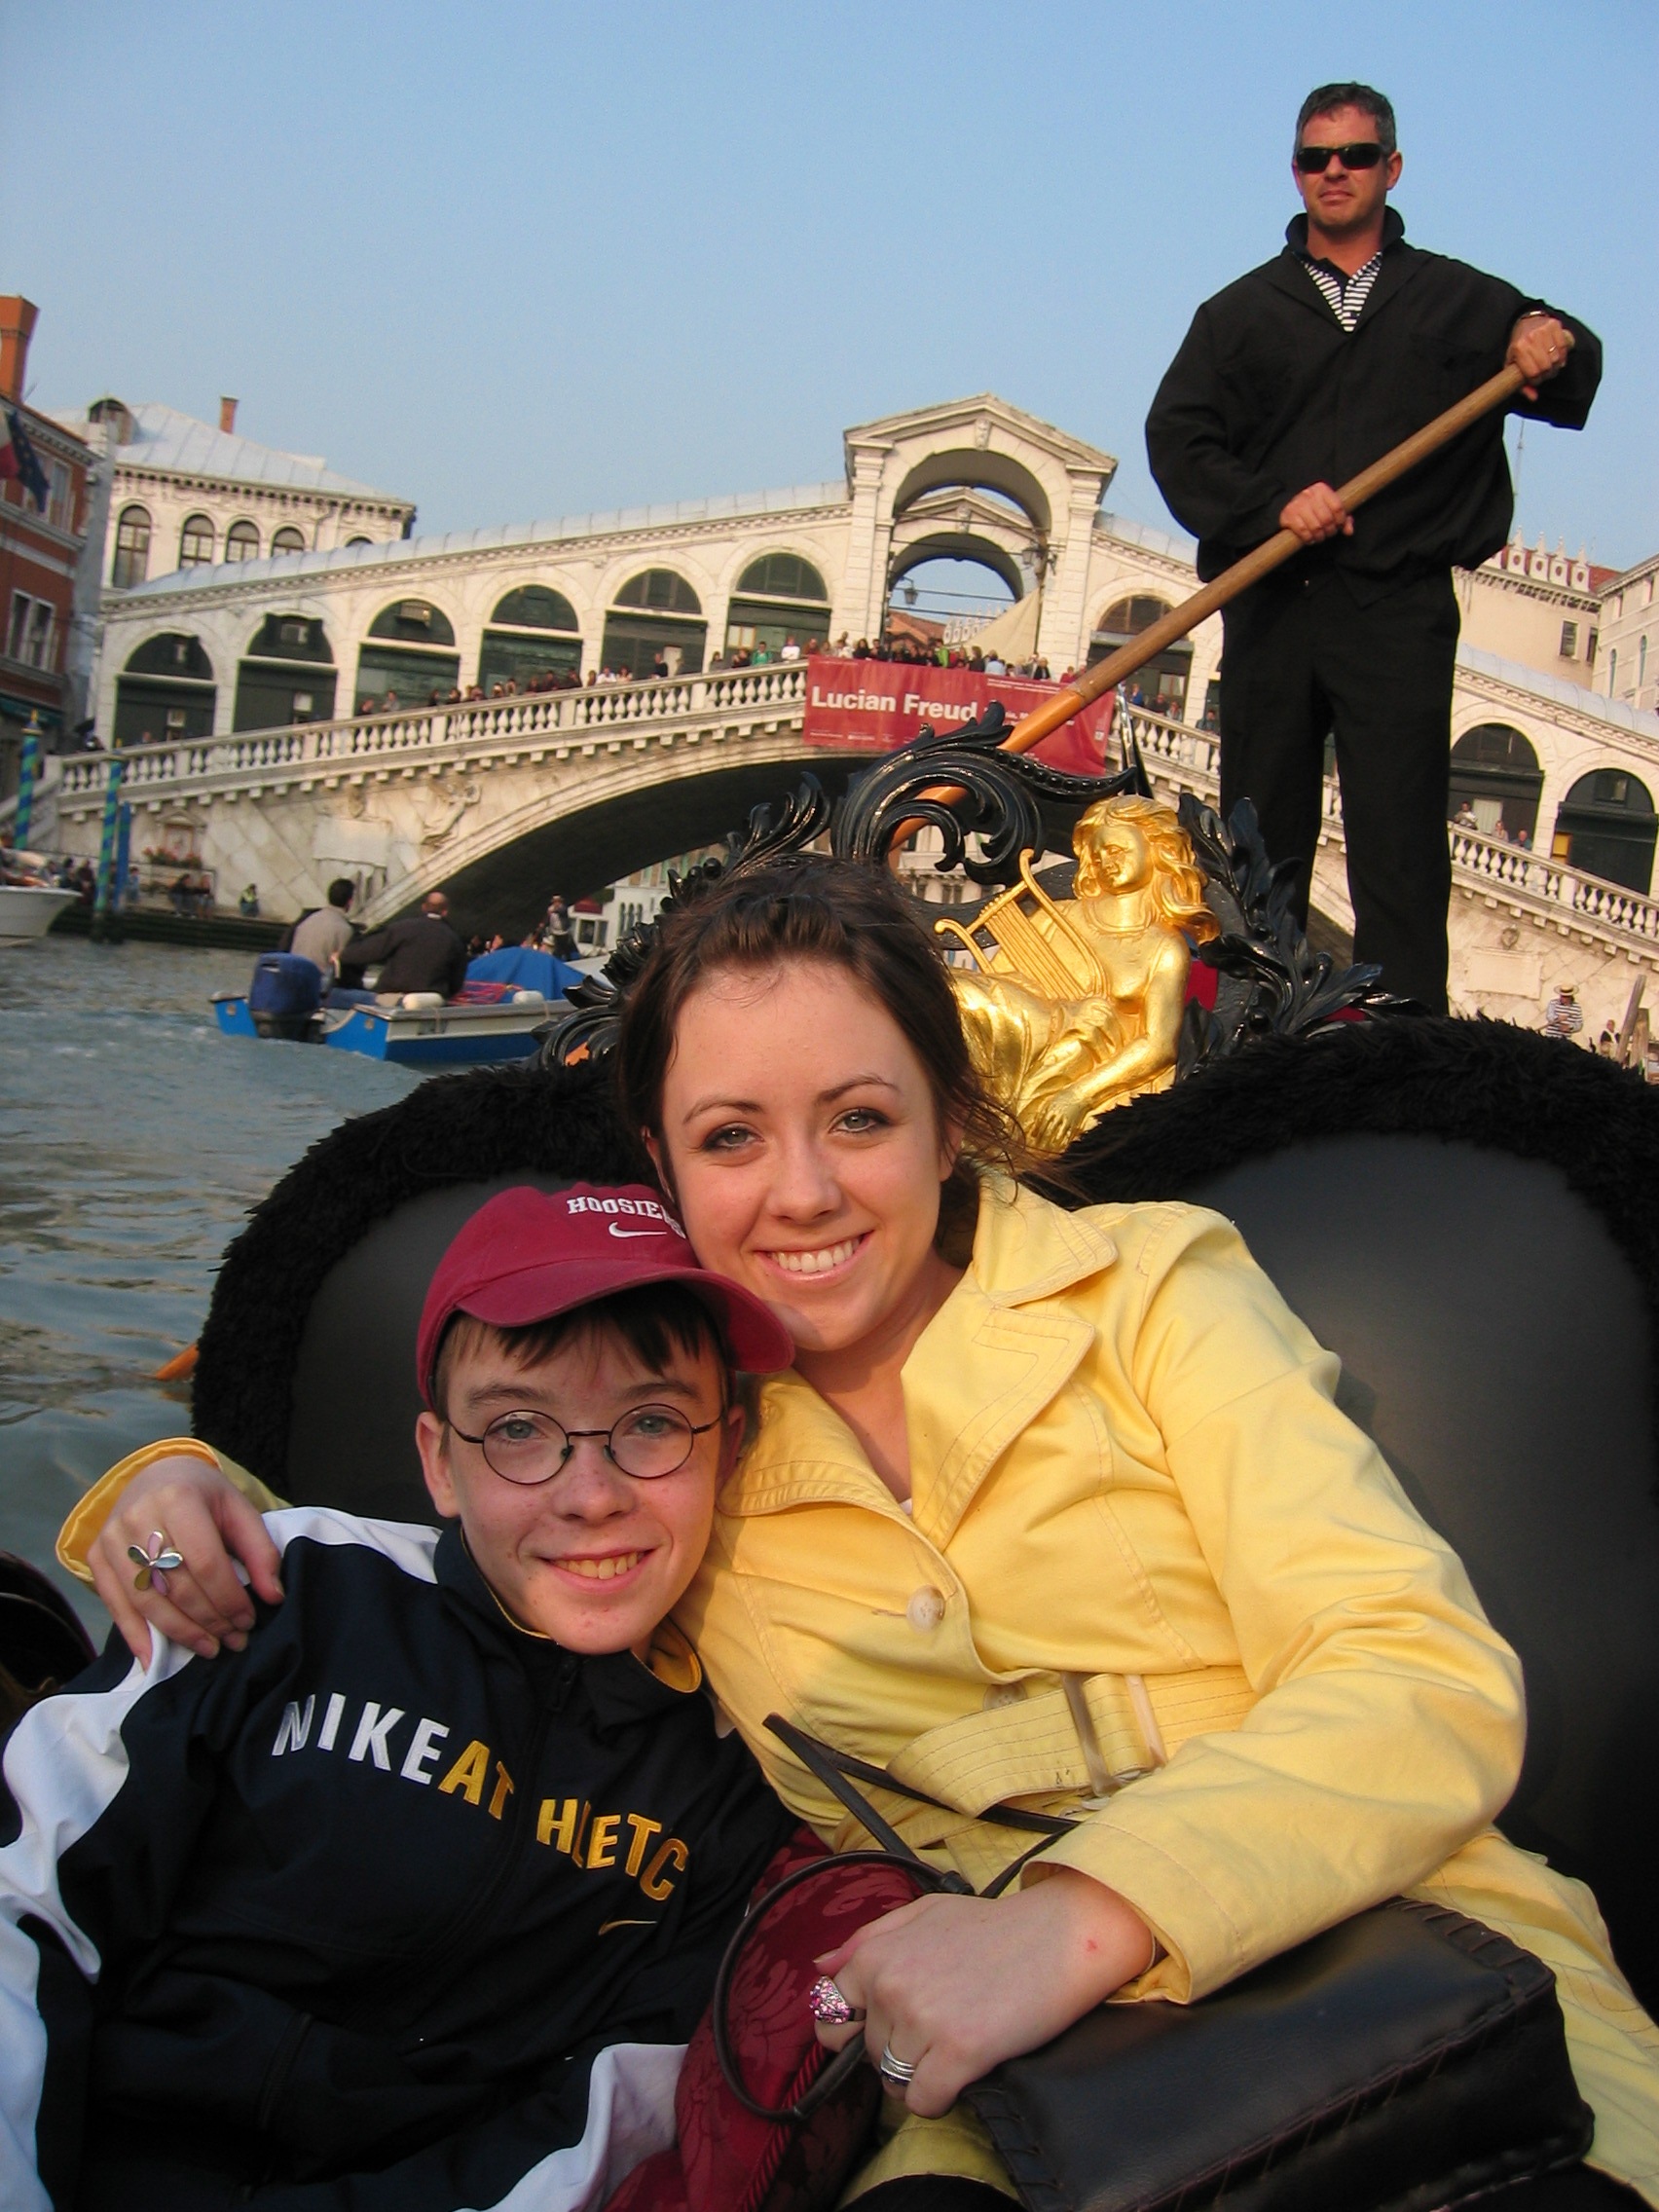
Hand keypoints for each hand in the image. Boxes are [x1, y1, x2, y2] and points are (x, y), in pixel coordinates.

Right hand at [87, 1455, 282, 1664]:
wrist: (156, 1476)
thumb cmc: (203, 1496)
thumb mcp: (238, 1510)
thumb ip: (259, 1551)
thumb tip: (274, 1596)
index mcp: (178, 1498)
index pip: (206, 1563)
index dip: (229, 1598)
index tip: (248, 1620)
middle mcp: (138, 1518)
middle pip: (177, 1585)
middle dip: (210, 1620)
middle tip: (235, 1640)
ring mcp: (112, 1539)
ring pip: (147, 1601)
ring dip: (181, 1632)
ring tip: (210, 1648)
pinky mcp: (96, 1558)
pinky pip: (116, 1605)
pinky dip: (136, 1636)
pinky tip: (156, 1659)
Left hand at [813, 1868, 1155, 2116]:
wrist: (1058, 1938)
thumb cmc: (992, 1927)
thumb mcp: (922, 1914)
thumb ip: (867, 1940)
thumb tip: (822, 1968)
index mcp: (876, 1956)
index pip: (830, 2016)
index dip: (856, 2029)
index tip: (885, 2029)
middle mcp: (891, 1988)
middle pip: (869, 2052)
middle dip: (897, 2048)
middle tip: (938, 2026)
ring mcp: (923, 2021)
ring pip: (895, 2080)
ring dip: (920, 2075)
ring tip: (954, 2044)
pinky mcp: (959, 2053)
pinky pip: (924, 2102)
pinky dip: (939, 2098)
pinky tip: (962, 2073)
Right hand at [1279, 482, 1352, 544]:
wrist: (1291, 508)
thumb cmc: (1313, 509)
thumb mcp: (1329, 509)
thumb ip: (1343, 519)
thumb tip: (1349, 531)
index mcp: (1322, 489)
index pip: (1337, 507)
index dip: (1340, 520)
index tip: (1338, 525)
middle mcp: (1309, 494)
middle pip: (1327, 519)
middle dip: (1330, 530)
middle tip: (1328, 533)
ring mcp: (1298, 504)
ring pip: (1315, 527)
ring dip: (1319, 536)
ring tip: (1319, 537)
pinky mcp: (1288, 515)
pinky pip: (1303, 531)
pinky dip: (1308, 538)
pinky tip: (1309, 538)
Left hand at [1507, 313, 1570, 400]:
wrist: (1525, 324)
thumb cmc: (1518, 349)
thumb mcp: (1513, 367)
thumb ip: (1521, 385)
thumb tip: (1534, 398)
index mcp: (1519, 348)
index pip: (1534, 373)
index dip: (1536, 380)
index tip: (1535, 379)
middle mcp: (1531, 337)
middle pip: (1547, 367)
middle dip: (1546, 374)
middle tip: (1544, 373)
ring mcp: (1543, 330)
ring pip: (1557, 358)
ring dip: (1555, 365)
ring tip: (1550, 364)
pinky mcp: (1554, 324)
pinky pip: (1564, 346)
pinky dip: (1563, 354)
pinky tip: (1557, 356)